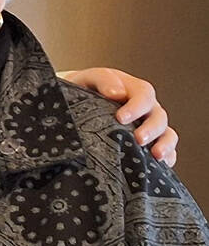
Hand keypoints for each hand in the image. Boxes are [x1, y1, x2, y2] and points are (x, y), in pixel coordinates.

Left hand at [59, 67, 177, 166]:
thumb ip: (102, 80)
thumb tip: (116, 93)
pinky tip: (160, 165)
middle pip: (159, 117)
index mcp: (133, 90)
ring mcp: (150, 127)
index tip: (121, 118)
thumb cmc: (84, 90)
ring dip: (165, 144)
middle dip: (151, 129)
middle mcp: (146, 109)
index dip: (137, 106)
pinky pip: (167, 152)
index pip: (144, 95)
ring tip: (155, 155)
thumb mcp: (89, 80)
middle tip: (138, 139)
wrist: (76, 105)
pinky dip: (168, 157)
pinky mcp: (150, 145)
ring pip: (167, 134)